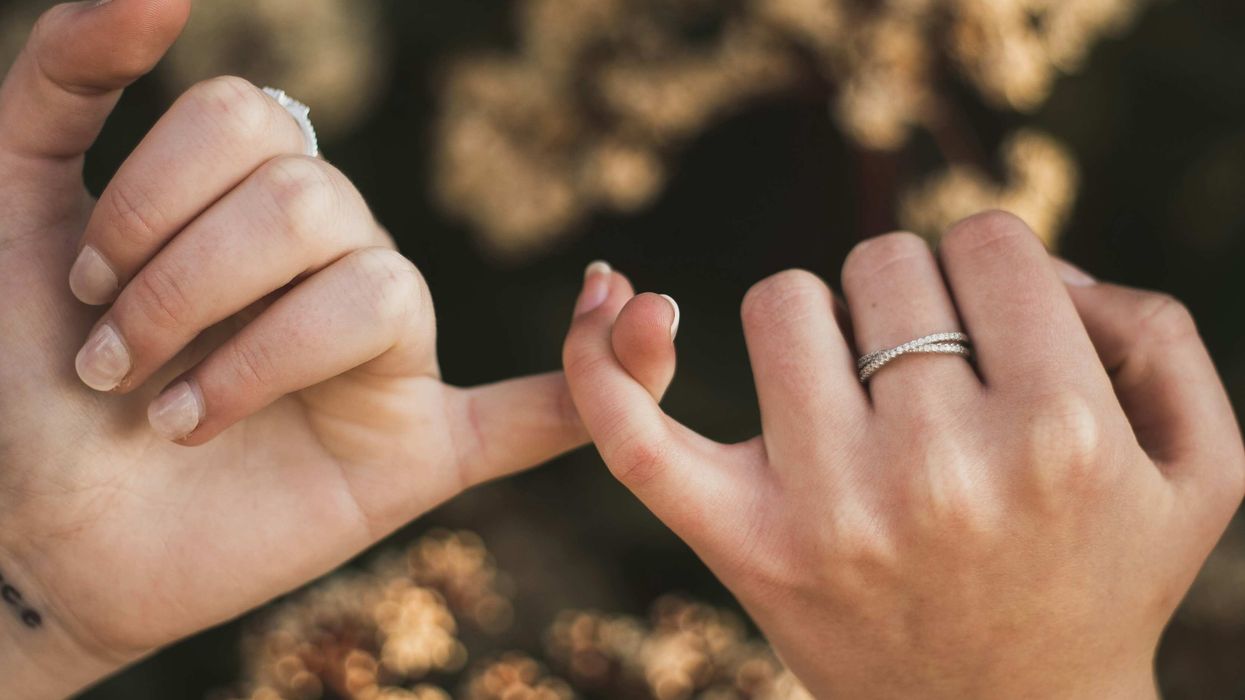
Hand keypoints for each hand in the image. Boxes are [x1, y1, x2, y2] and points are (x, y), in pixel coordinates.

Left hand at [0, 2, 628, 695]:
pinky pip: (528, 418)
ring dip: (254, 355)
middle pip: (315, 204)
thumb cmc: (14, 372)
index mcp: (259, 200)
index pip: (260, 128)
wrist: (31, 532)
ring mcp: (385, 362)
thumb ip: (66, 77)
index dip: (159, 194)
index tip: (75, 284)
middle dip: (187, 280)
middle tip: (113, 365)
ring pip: (375, 293)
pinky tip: (646, 327)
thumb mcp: (11, 202)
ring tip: (176, 422)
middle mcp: (336, 264)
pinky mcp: (413, 453)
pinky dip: (598, 378)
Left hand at [564, 212, 1244, 697]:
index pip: (985, 243)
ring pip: (779, 304)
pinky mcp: (742, 546)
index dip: (989, 273)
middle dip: (909, 303)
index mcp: (1060, 434)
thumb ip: (1152, 333)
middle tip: (930, 382)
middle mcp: (939, 470)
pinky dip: (601, 366)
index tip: (993, 331)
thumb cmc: (1102, 578)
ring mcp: (828, 510)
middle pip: (882, 264)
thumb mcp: (1197, 467)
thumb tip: (1032, 263)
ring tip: (855, 395)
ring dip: (816, 323)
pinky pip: (636, 435)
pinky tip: (608, 298)